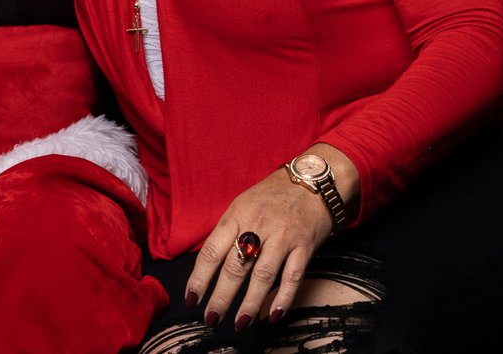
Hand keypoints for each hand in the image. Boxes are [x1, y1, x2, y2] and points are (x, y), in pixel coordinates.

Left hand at [187, 168, 334, 332]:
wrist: (312, 180)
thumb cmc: (272, 195)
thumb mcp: (243, 204)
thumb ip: (229, 232)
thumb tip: (210, 264)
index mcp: (236, 215)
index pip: (211, 251)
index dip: (199, 278)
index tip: (191, 299)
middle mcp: (257, 225)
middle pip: (235, 267)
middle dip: (220, 297)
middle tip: (211, 319)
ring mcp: (283, 236)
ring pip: (262, 275)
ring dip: (249, 303)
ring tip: (239, 323)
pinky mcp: (305, 245)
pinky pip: (292, 276)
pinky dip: (283, 298)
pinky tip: (272, 315)